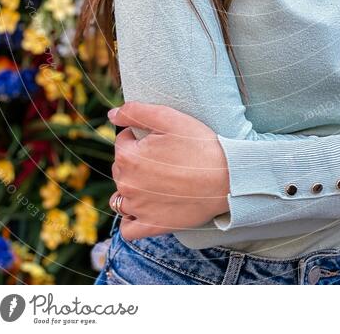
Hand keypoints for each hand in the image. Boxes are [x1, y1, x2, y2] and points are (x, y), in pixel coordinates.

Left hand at [107, 101, 230, 241]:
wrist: (227, 178)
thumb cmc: (199, 145)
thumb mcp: (169, 117)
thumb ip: (135, 112)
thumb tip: (111, 115)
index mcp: (128, 157)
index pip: (122, 141)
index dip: (140, 136)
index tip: (160, 139)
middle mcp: (127, 185)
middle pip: (120, 168)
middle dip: (135, 161)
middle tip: (164, 158)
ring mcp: (138, 208)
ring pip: (120, 197)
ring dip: (131, 188)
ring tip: (156, 182)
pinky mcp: (151, 226)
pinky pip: (127, 228)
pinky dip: (131, 219)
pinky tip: (145, 208)